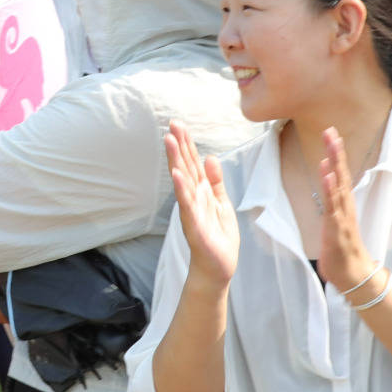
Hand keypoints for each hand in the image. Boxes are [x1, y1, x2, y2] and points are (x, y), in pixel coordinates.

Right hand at [165, 121, 238, 286]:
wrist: (218, 268)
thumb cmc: (218, 237)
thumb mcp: (222, 203)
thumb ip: (215, 181)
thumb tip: (211, 157)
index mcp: (201, 191)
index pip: (192, 163)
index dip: (186, 144)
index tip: (178, 124)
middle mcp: (193, 198)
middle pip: (185, 167)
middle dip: (178, 146)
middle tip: (171, 125)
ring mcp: (192, 211)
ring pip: (183, 181)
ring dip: (176, 161)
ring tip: (170, 141)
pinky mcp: (195, 226)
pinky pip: (188, 205)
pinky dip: (182, 190)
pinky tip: (177, 176)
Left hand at [315, 127, 378, 293]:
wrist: (352, 275)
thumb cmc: (341, 249)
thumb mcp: (333, 219)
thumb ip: (331, 197)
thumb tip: (327, 174)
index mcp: (343, 203)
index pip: (340, 173)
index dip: (336, 153)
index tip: (331, 133)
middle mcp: (345, 206)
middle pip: (341, 174)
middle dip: (336, 151)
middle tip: (331, 129)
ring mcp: (342, 216)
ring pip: (339, 185)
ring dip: (335, 164)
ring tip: (332, 144)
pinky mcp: (337, 228)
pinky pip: (333, 205)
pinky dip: (330, 188)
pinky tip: (327, 174)